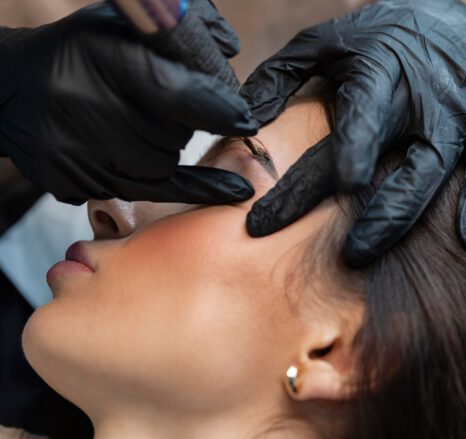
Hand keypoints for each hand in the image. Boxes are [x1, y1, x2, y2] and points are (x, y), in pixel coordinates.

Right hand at [0, 1, 256, 204]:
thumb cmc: (74, 53)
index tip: (247, 119)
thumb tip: (231, 48)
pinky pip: (149, 192)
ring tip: (140, 126)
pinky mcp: (75, 180)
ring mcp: (80, 151)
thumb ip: (178, 29)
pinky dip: (194, 189)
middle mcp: (88, 107)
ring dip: (168, 148)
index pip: (177, 91)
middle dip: (183, 124)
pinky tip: (234, 190)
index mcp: (103, 58)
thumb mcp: (119, 23)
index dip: (218, 108)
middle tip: (161, 110)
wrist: (10, 90)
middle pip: (173, 134)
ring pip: (162, 164)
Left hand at [240, 0, 465, 265]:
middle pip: (397, 163)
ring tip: (364, 253)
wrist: (441, 20)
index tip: (290, 210)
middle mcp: (421, 99)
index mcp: (379, 75)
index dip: (333, 167)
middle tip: (342, 254)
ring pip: (436, 173)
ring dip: (404, 217)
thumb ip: (280, 77)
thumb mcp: (320, 44)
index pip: (354, 127)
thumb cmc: (372, 39)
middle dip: (371, 212)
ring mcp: (456, 115)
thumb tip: (245, 120)